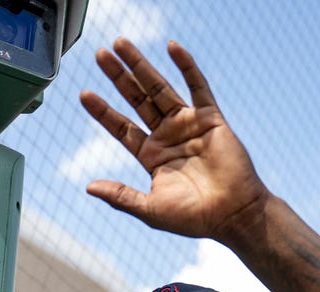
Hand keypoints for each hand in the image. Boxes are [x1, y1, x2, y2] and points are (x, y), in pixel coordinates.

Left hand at [80, 38, 268, 243]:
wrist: (234, 215)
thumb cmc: (195, 218)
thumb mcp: (150, 209)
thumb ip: (121, 196)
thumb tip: (89, 187)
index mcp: (153, 157)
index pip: (122, 128)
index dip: (104, 112)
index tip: (84, 95)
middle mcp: (168, 137)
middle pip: (137, 100)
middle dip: (119, 78)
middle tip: (100, 55)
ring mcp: (189, 125)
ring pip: (160, 89)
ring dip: (142, 66)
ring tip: (121, 44)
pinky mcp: (211, 119)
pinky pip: (197, 87)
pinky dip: (186, 66)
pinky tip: (172, 48)